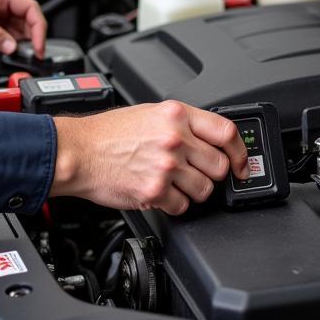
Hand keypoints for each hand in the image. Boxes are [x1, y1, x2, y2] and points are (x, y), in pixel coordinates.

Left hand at [0, 0, 46, 56]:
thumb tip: (11, 47)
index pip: (31, 9)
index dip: (39, 29)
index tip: (39, 46)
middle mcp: (2, 2)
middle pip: (28, 19)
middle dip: (32, 37)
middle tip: (33, 55)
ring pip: (18, 27)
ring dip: (21, 41)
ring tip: (20, 55)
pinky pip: (6, 32)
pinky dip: (9, 42)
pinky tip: (8, 50)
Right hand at [50, 101, 249, 214]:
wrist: (78, 152)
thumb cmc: (107, 134)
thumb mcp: (150, 113)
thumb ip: (181, 124)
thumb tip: (209, 140)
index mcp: (175, 115)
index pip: (226, 132)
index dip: (240, 152)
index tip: (242, 164)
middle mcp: (174, 139)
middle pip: (219, 165)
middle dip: (211, 174)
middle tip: (196, 173)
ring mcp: (166, 166)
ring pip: (204, 190)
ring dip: (193, 191)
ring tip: (173, 182)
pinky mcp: (155, 191)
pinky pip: (183, 206)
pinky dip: (174, 204)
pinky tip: (160, 192)